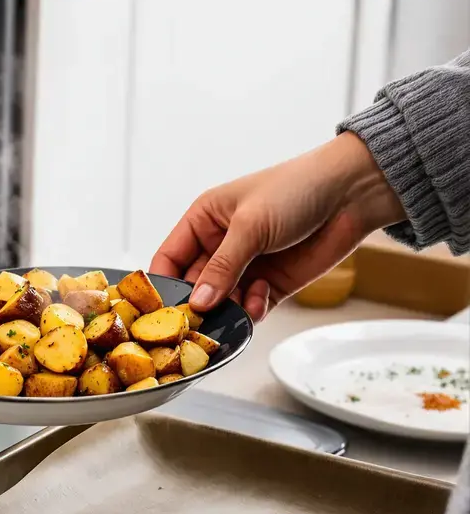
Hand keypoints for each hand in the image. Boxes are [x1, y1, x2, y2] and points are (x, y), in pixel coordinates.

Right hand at [150, 132, 405, 320]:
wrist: (353, 193)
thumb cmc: (296, 189)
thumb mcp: (250, 225)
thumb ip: (221, 267)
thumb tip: (198, 303)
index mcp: (204, 221)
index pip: (168, 258)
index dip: (162, 285)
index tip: (161, 311)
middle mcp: (220, 245)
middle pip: (193, 286)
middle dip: (197, 305)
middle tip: (198, 324)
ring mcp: (246, 266)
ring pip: (221, 301)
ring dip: (226, 311)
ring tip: (234, 312)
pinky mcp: (271, 284)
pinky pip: (249, 307)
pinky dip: (251, 311)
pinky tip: (259, 302)